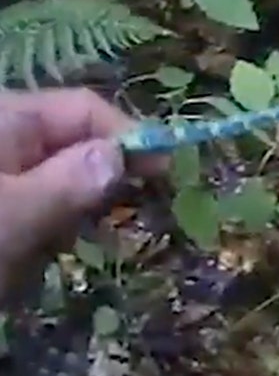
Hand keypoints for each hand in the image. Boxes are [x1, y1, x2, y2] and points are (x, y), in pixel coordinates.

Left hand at [0, 89, 161, 295]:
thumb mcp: (14, 217)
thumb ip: (73, 182)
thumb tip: (121, 154)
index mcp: (2, 119)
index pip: (83, 110)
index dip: (127, 137)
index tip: (164, 175)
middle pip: (67, 148)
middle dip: (84, 191)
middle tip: (85, 231)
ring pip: (47, 188)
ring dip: (52, 226)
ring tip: (26, 258)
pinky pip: (21, 213)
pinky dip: (26, 240)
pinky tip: (10, 265)